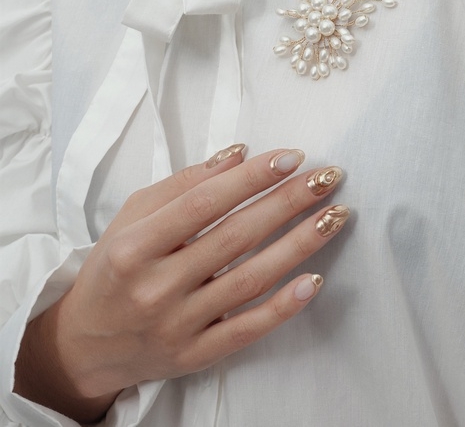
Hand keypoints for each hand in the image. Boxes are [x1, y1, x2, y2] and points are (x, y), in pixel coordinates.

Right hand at [14, 146, 347, 422]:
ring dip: (299, 244)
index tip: (293, 156)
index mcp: (136, 245)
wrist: (84, 344)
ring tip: (335, 215)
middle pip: (236, 236)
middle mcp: (157, 285)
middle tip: (328, 177)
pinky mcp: (196, 354)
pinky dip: (283, 306)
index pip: (204, 203)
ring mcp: (179, 324)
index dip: (252, 177)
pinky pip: (247, 328)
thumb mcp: (132, 215)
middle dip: (288, 202)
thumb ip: (183, 183)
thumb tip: (238, 154)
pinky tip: (314, 279)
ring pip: (250, 279)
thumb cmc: (113, 268)